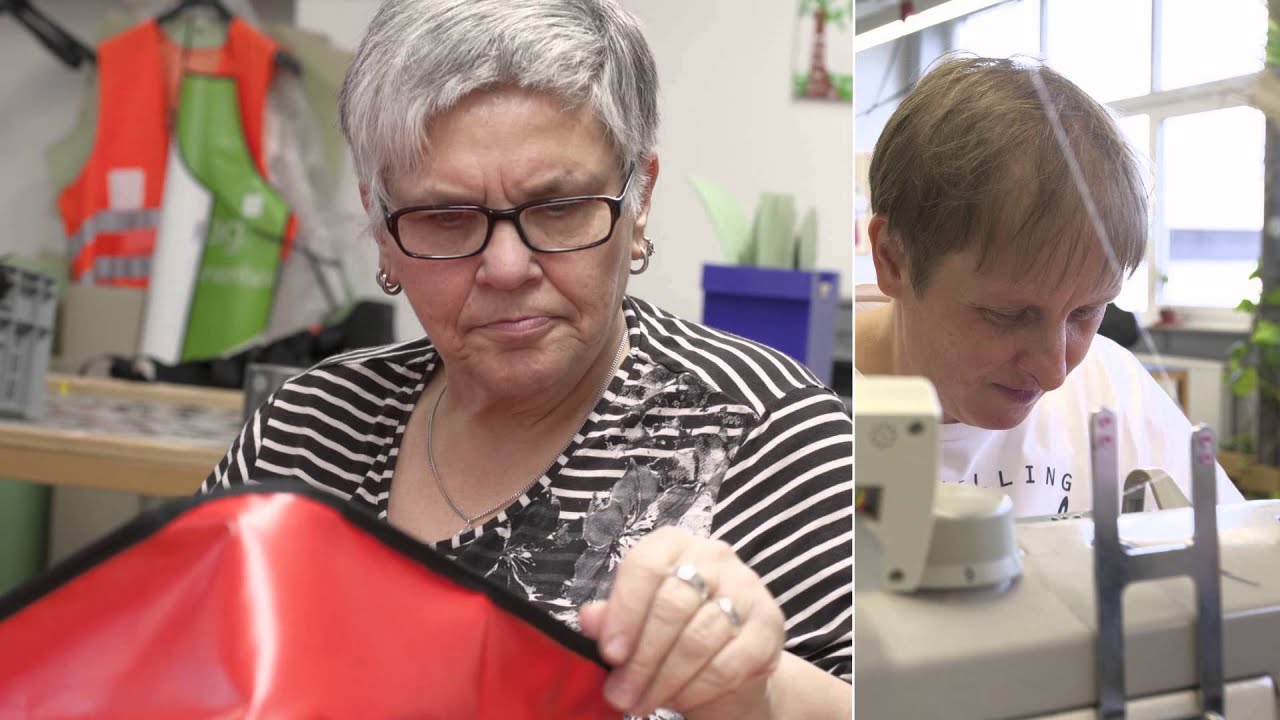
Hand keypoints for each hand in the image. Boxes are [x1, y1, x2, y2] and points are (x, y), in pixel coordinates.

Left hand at [578, 526, 785, 718]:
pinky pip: (730, 663)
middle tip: (621, 695)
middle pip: (672, 605)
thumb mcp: (635, 622)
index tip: (609, 654)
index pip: (645, 566)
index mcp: (673, 544)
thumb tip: (588, 619)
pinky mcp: (771, 624)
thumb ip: (612, 618)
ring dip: (665, 680)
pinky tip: (679, 701)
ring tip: (642, 703)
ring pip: (699, 638)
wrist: (731, 663)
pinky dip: (698, 689)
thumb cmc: (671, 633)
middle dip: (642, 659)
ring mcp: (747, 587)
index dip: (624, 612)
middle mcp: (714, 556)